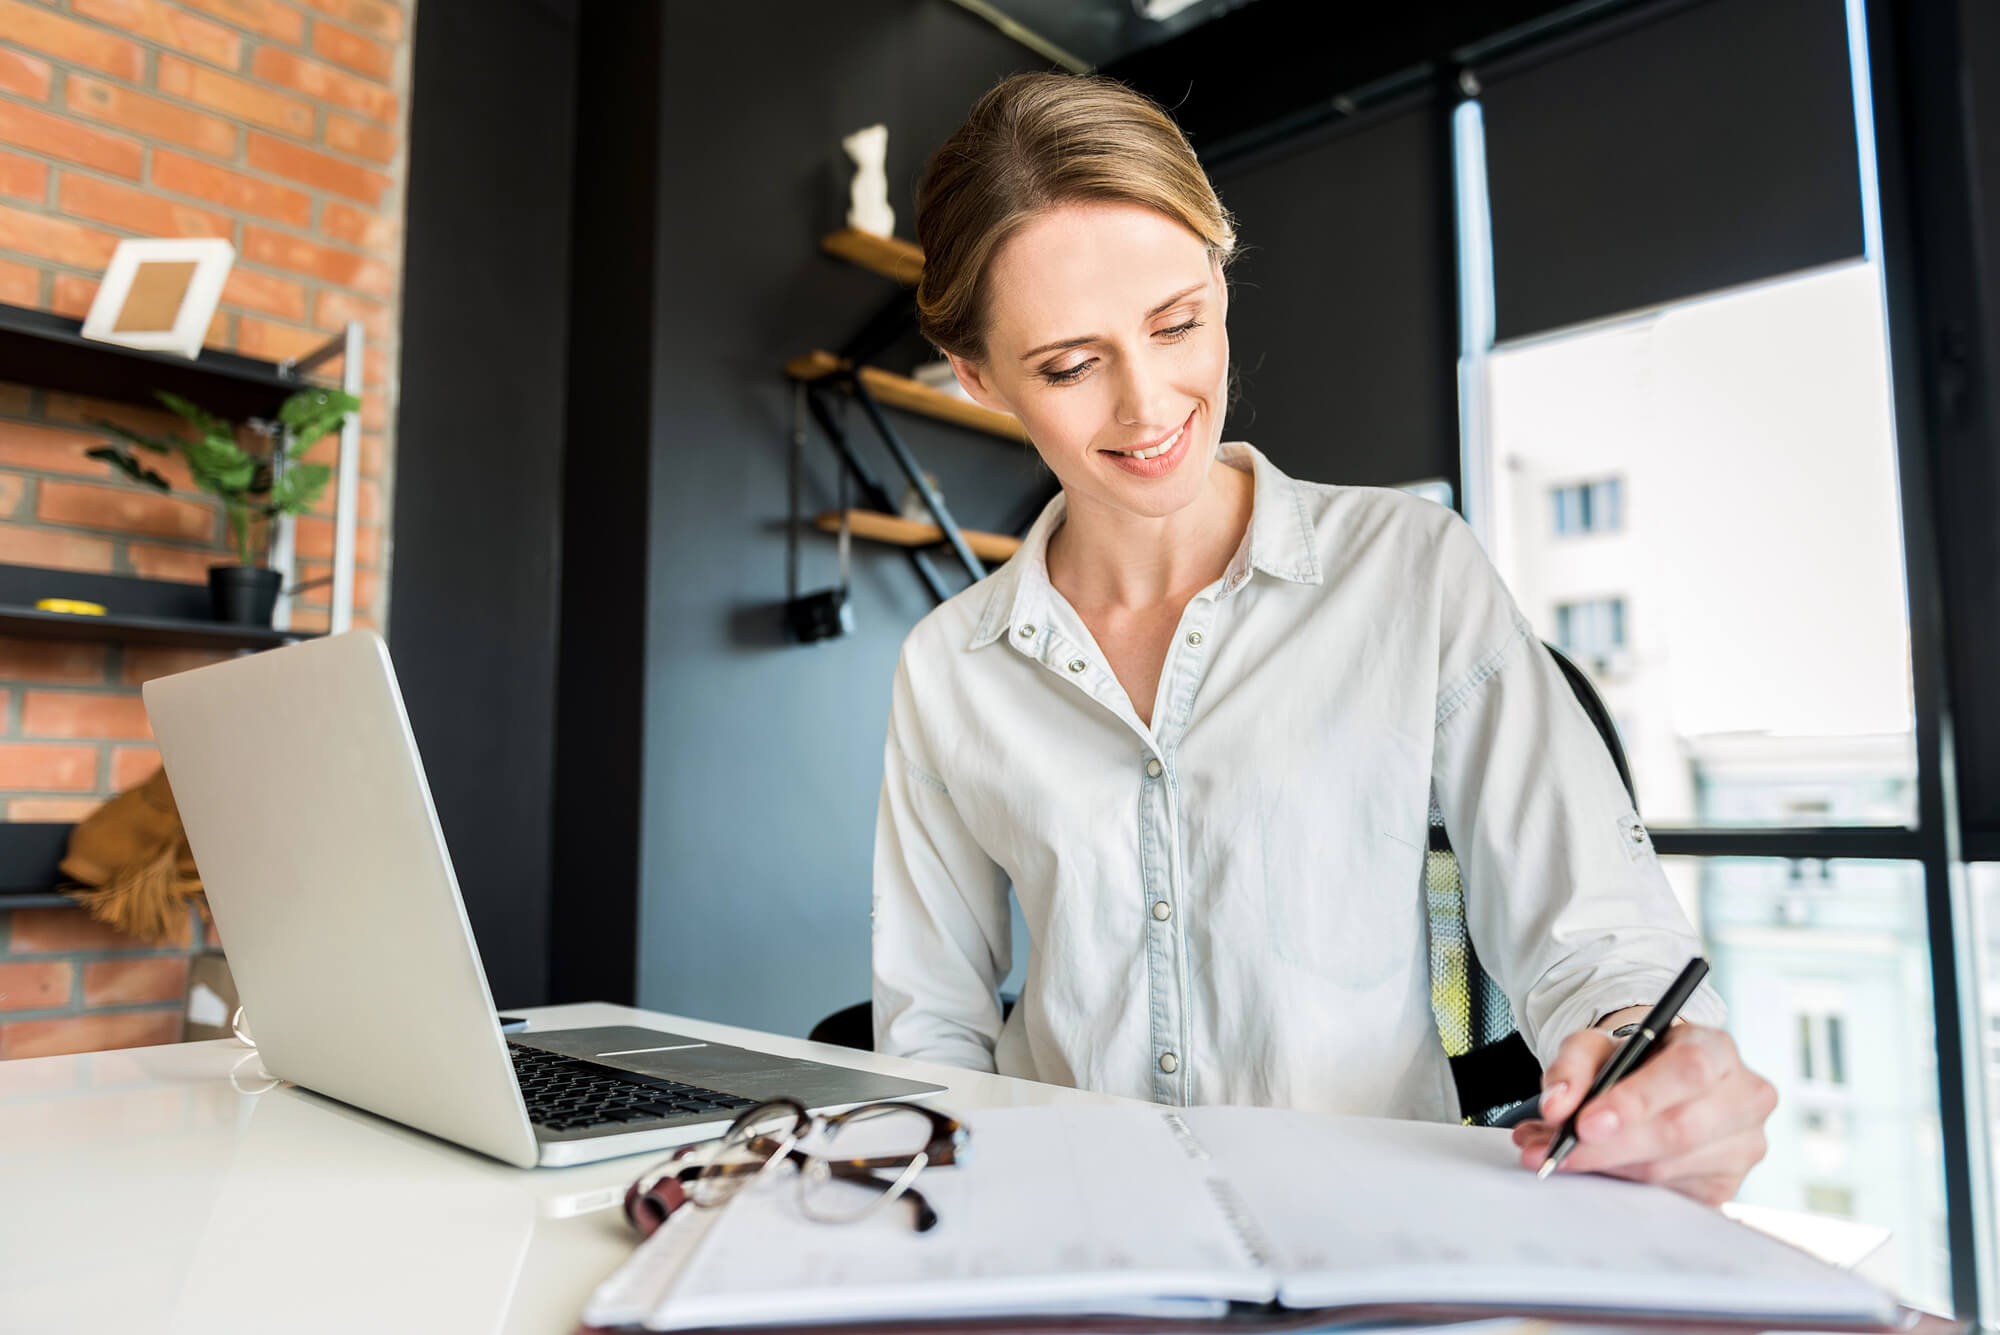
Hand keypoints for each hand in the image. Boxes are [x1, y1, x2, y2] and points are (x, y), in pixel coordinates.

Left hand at [1511, 1020, 1776, 1205]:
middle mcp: (1744, 1097)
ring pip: (1669, 1167)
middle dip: (1611, 1145)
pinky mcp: (1726, 1184)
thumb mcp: (1596, 1045)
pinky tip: (1599, 1168)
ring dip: (1609, 1165)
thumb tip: (1556, 1105)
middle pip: (1680, 1129)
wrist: (1658, 1083)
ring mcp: (1743, 1145)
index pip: (1688, 1071)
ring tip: (1562, 1154)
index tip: (1586, 1123)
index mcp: (1717, 1048)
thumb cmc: (1633, 1061)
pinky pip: (1669, 1194)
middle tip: (1560, 1150)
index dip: (1637, 1100)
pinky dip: (1624, 1183)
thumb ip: (1571, 1066)